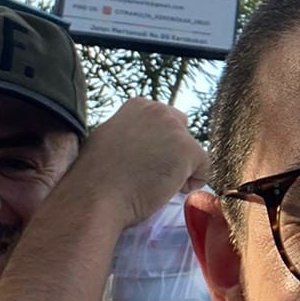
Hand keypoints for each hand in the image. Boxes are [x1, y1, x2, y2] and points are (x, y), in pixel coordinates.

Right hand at [69, 98, 209, 227]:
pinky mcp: (188, 150)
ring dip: (180, 170)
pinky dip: (192, 183)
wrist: (95, 195)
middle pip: (183, 134)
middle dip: (174, 154)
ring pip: (192, 154)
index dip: (159, 147)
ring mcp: (174, 129)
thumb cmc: (98, 176)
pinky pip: (204, 169)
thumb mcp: (111, 139)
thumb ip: (135, 134)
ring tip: (154, 183)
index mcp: (139, 105)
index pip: (166, 123)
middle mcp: (158, 110)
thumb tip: (151, 145)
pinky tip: (169, 190)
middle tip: (152, 175)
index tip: (143, 163)